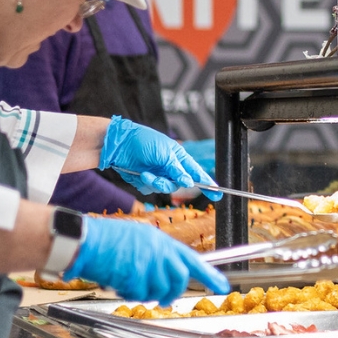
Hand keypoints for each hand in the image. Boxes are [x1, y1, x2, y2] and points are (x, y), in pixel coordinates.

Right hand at [63, 216, 229, 303]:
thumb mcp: (138, 239)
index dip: (210, 275)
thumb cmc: (105, 240)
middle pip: (179, 279)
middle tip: (163, 300)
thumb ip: (155, 255)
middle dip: (172, 293)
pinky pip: (138, 294)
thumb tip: (165, 275)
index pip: (192, 259)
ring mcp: (147, 262)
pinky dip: (128, 294)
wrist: (85, 239)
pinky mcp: (134, 274)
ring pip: (159, 290)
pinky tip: (117, 284)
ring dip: (145, 294)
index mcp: (161, 241)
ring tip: (129, 285)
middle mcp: (158, 250)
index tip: (223, 286)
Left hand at [100, 116, 221, 200]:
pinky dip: (146, 183)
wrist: (119, 144)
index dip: (208, 184)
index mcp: (179, 157)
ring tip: (146, 173)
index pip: (197, 173)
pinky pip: (151, 189)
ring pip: (165, 188)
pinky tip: (140, 173)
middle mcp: (171, 167)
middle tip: (161, 179)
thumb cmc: (144, 141)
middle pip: (180, 185)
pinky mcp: (146, 180)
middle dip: (171, 183)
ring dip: (156, 183)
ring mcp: (159, 174)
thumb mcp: (165, 154)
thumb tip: (190, 183)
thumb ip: (178, 170)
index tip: (218, 195)